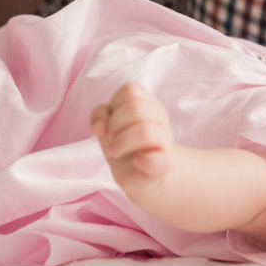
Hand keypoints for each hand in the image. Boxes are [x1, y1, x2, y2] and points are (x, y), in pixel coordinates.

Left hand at [91, 82, 174, 198]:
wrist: (143, 175)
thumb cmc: (124, 147)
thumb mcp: (106, 129)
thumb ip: (100, 118)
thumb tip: (100, 128)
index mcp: (146, 103)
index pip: (130, 90)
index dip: (113, 106)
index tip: (110, 124)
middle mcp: (158, 116)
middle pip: (135, 108)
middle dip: (114, 125)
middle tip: (112, 140)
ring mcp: (165, 139)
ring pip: (144, 130)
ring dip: (122, 143)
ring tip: (118, 151)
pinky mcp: (166, 162)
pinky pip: (154, 158)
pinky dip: (141, 162)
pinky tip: (137, 163)